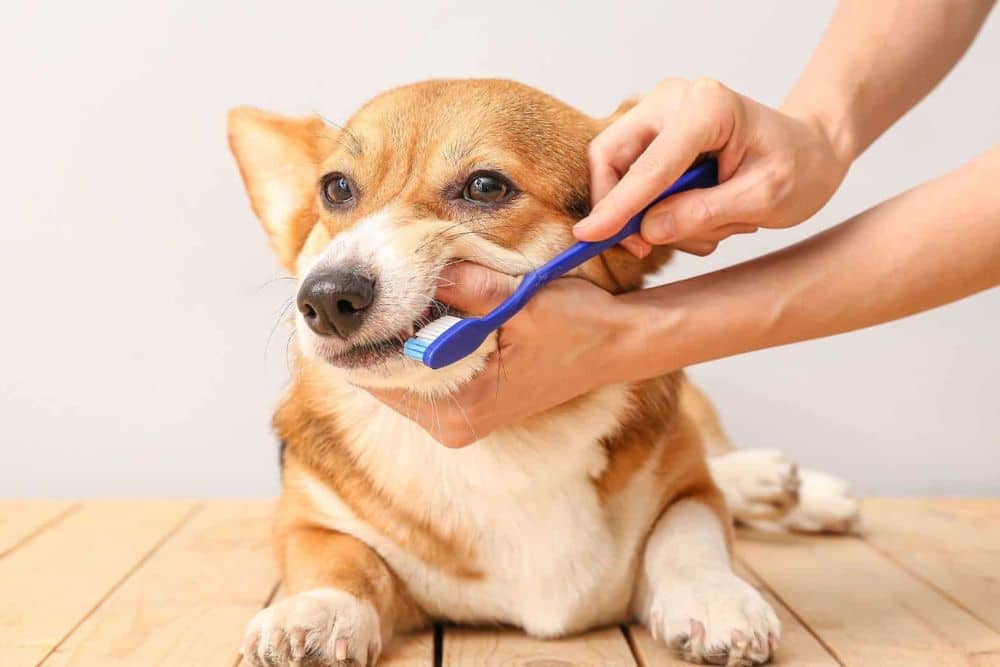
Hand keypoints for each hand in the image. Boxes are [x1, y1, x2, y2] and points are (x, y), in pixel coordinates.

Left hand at [367, 262, 635, 446]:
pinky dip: (408, 348)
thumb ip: (468, 286)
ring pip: (396, 379)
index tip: (337, 302)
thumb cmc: (577, 325)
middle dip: (367, 336)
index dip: (355, 336)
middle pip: (380, 380)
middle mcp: (454, 425)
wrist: (615, 346)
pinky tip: (408, 315)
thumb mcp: (523, 300)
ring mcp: (459, 422)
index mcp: (462, 407)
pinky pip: (417, 379)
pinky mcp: (466, 411)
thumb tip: (414, 266)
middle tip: (351, 290)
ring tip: (377, 297)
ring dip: (387, 340)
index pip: (379, 375)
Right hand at [575, 78, 850, 256]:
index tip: (588, 236)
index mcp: (707, 108)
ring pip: (619, 172)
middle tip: (645, 246)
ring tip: (710, 225)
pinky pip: (632, 177)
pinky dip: (656, 207)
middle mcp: (674, 100)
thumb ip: (704, 213)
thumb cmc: (798, 167)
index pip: (649, 165)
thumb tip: (647, 230)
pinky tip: (699, 215)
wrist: (810, 151)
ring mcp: (660, 115)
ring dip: (651, 213)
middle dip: (621, 207)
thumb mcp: (763, 199)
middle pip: (610, 156)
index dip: (617, 205)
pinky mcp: (655, 136)